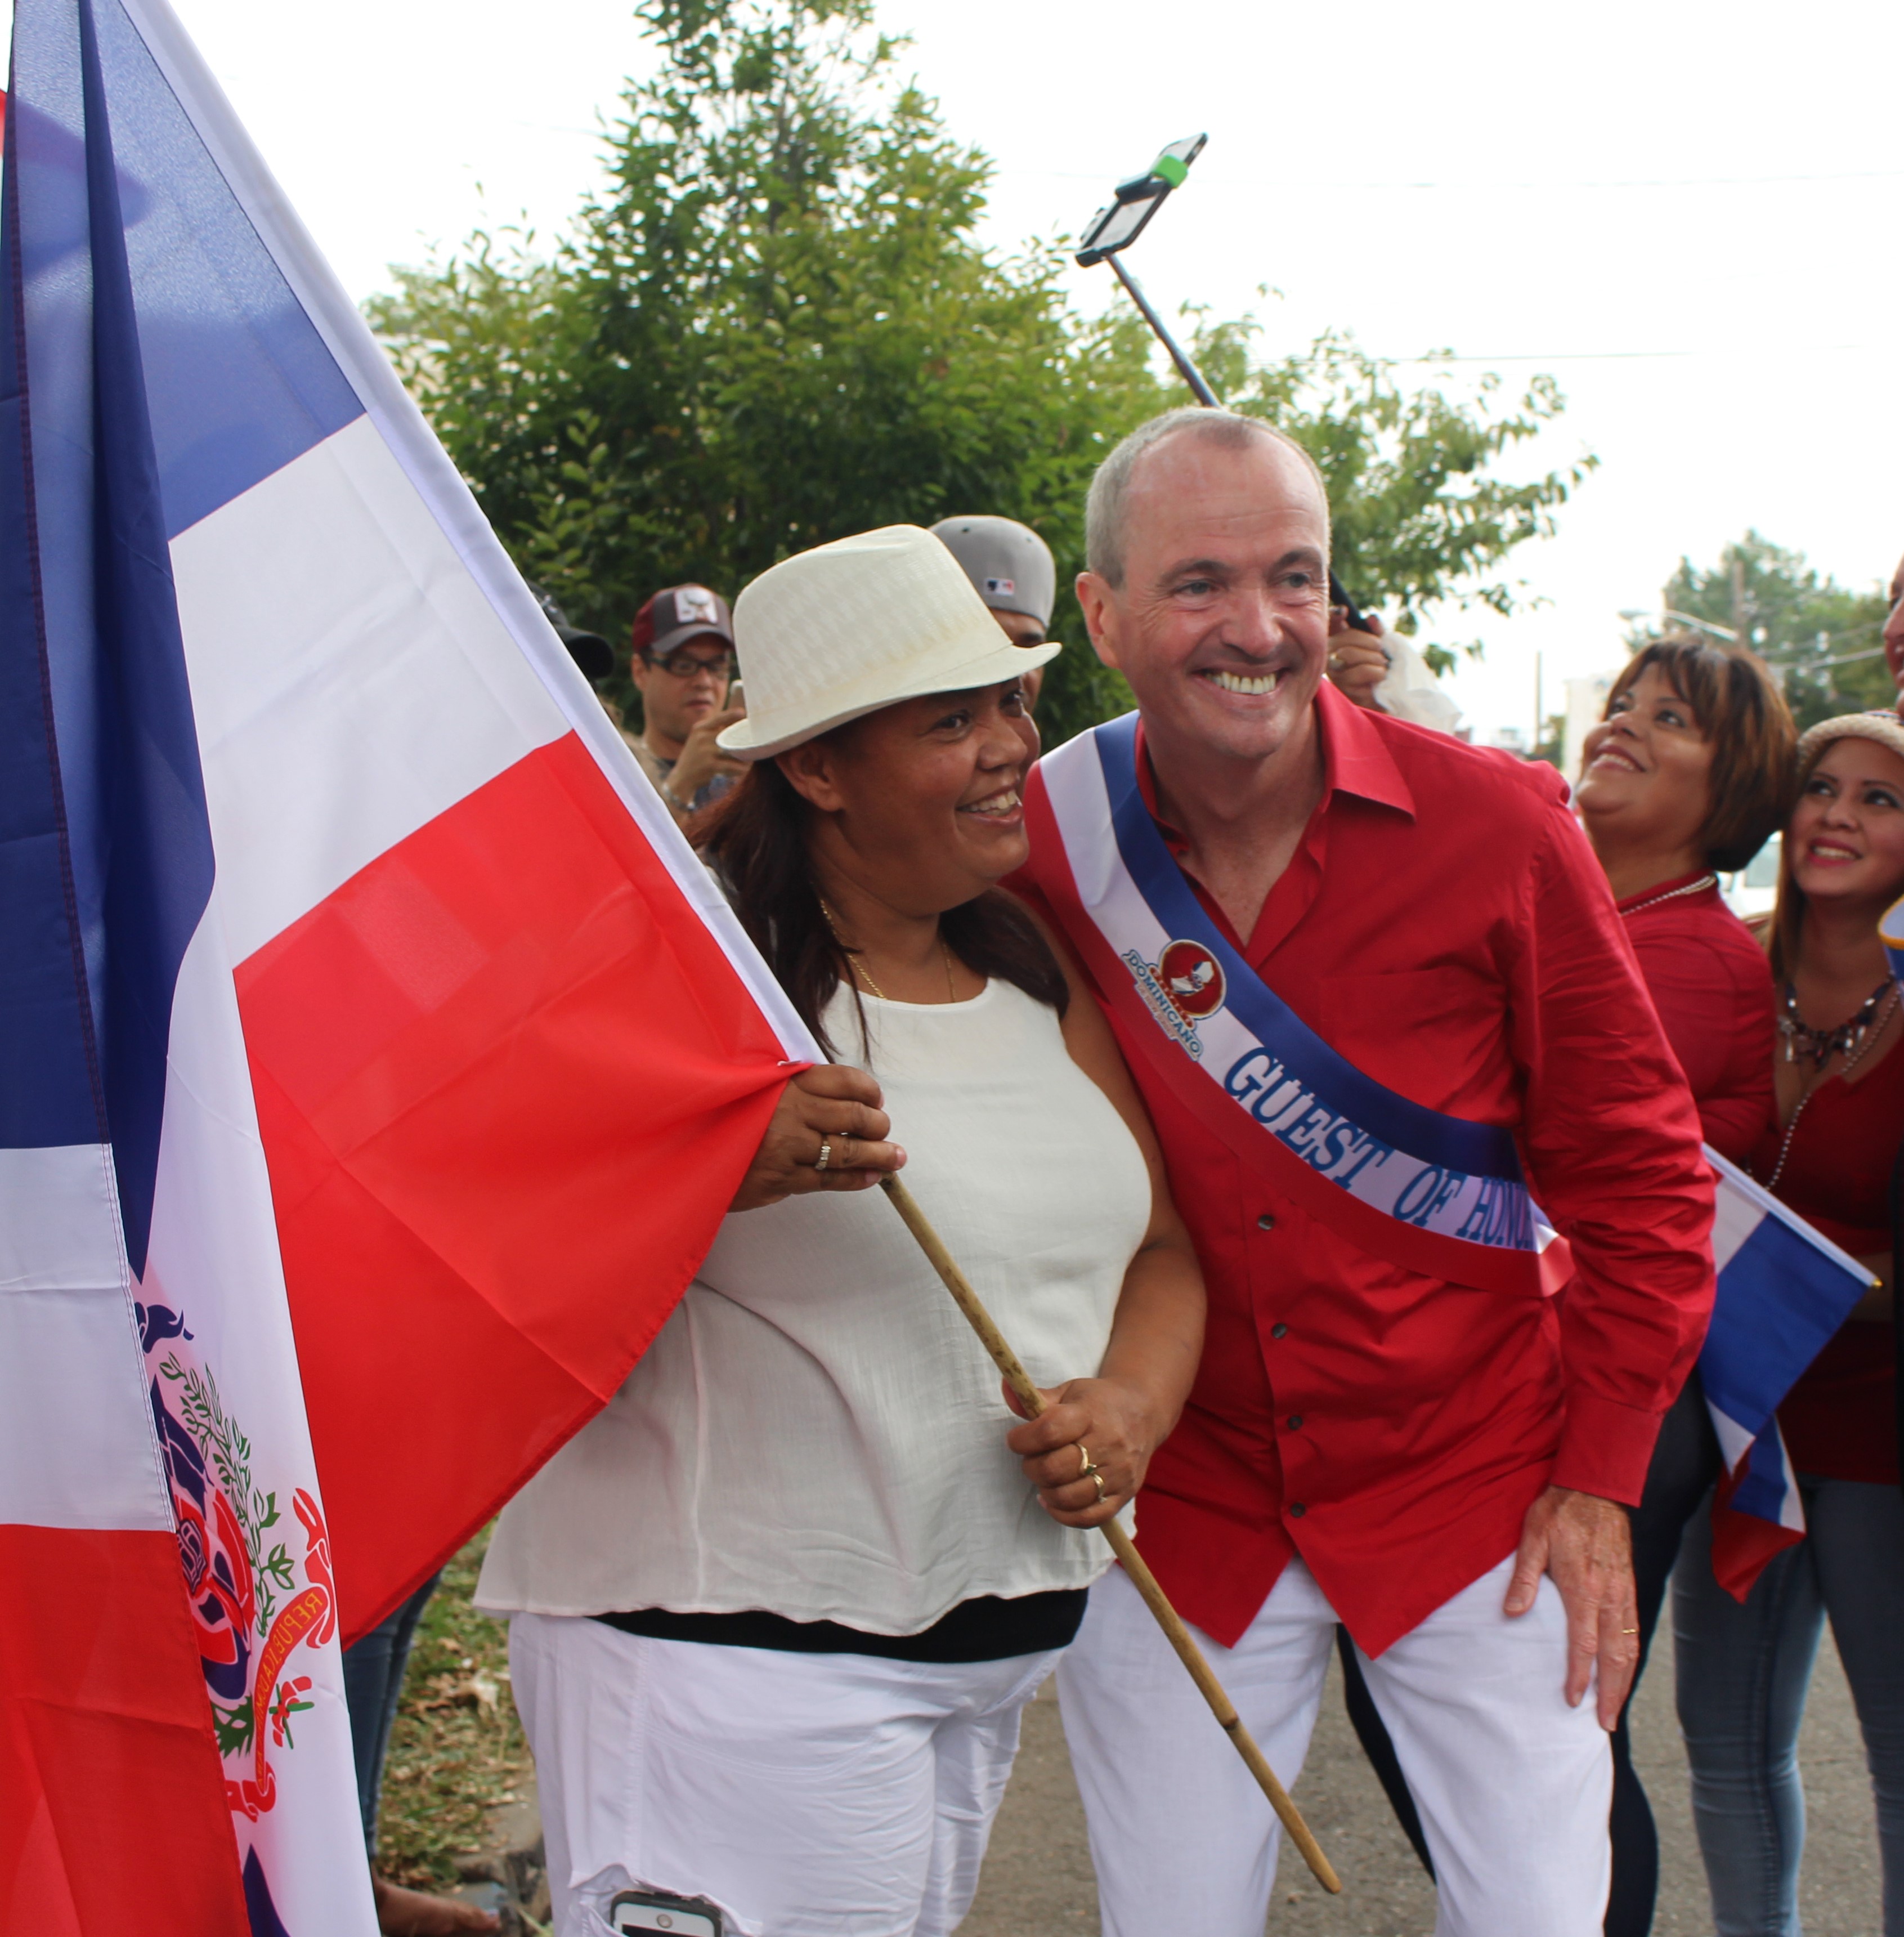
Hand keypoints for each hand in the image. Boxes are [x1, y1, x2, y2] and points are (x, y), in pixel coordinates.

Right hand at [668, 705, 747, 805]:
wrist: (682, 778)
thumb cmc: (695, 757)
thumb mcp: (698, 739)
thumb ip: (713, 730)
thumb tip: (735, 719)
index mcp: (699, 729)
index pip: (718, 718)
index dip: (732, 714)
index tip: (743, 712)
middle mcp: (701, 737)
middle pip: (729, 735)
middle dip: (744, 740)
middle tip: (756, 743)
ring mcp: (705, 751)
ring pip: (733, 751)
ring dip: (745, 756)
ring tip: (753, 758)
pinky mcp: (710, 765)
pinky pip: (732, 765)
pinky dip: (740, 768)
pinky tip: (746, 769)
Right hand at [729, 1065, 905, 1210]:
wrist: (683, 1150)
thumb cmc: (724, 1115)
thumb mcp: (755, 1086)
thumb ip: (793, 1085)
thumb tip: (840, 1096)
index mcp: (785, 1081)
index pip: (844, 1081)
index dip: (868, 1092)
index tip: (876, 1100)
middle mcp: (789, 1111)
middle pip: (854, 1117)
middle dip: (878, 1126)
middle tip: (884, 1131)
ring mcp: (786, 1147)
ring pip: (848, 1152)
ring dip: (879, 1156)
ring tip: (896, 1158)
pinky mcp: (780, 1179)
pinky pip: (829, 1180)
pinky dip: (856, 1179)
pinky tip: (871, 1177)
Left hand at [1003, 1376, 1169, 1528]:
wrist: (1143, 1412)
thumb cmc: (1098, 1402)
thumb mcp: (1068, 1391)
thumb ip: (1034, 1396)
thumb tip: (1006, 1387)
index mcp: (1089, 1413)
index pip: (1049, 1431)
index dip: (1022, 1439)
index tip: (1015, 1439)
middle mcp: (1107, 1443)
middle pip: (1055, 1468)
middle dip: (1031, 1467)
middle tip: (1031, 1460)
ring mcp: (1118, 1472)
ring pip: (1069, 1497)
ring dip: (1046, 1491)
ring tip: (1045, 1479)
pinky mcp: (1124, 1494)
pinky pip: (1089, 1518)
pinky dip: (1064, 1515)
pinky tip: (1054, 1500)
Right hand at [1326, 613, 1389, 708]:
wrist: (1396, 701)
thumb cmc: (1388, 673)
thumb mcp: (1386, 648)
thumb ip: (1378, 632)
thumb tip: (1371, 618)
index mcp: (1341, 648)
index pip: (1329, 626)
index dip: (1332, 616)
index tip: (1344, 611)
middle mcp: (1332, 661)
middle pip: (1341, 638)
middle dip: (1368, 641)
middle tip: (1381, 649)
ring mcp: (1336, 676)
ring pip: (1349, 654)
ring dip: (1375, 659)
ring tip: (1383, 669)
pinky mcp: (1344, 691)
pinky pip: (1361, 670)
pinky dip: (1377, 672)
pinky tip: (1380, 681)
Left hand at [1504, 1485, 1638, 1727]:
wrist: (1596, 1487)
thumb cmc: (1558, 1511)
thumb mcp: (1532, 1538)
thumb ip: (1524, 1578)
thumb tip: (1512, 1613)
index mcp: (1583, 1587)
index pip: (1582, 1643)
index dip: (1579, 1675)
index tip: (1572, 1701)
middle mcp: (1608, 1595)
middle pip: (1614, 1655)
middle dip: (1610, 1692)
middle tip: (1603, 1723)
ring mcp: (1623, 1592)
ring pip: (1629, 1646)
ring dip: (1624, 1680)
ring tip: (1615, 1708)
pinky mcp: (1629, 1586)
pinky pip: (1634, 1629)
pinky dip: (1632, 1656)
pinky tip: (1625, 1670)